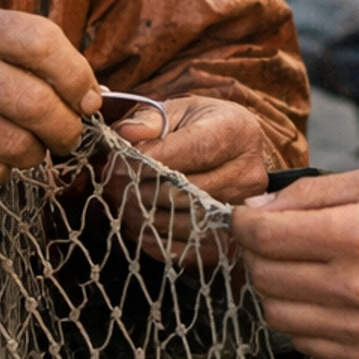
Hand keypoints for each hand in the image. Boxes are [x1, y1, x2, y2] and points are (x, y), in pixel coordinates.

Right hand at [0, 6, 102, 189]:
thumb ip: (31, 56)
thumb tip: (95, 96)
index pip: (41, 41)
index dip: (77, 75)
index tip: (87, 99)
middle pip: (35, 102)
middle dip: (66, 128)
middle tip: (66, 135)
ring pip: (17, 145)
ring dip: (34, 154)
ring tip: (25, 147)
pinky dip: (0, 174)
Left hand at [104, 95, 271, 261]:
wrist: (228, 152)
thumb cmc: (197, 127)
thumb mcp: (176, 110)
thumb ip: (148, 120)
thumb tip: (125, 134)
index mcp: (238, 132)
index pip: (197, 150)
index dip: (154, 158)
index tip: (119, 159)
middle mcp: (248, 173)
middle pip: (189, 190)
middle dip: (141, 187)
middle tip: (110, 182)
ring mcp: (241, 210)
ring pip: (184, 221)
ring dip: (143, 214)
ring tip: (121, 200)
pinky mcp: (229, 241)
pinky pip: (186, 248)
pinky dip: (154, 237)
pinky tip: (138, 220)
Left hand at [231, 165, 358, 358]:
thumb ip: (312, 191)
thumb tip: (258, 207)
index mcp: (358, 234)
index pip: (265, 234)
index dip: (244, 223)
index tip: (247, 217)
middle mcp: (355, 286)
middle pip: (264, 275)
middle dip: (257, 253)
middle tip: (274, 241)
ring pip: (275, 314)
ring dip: (275, 289)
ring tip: (298, 271)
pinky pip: (302, 343)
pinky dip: (300, 319)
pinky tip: (322, 299)